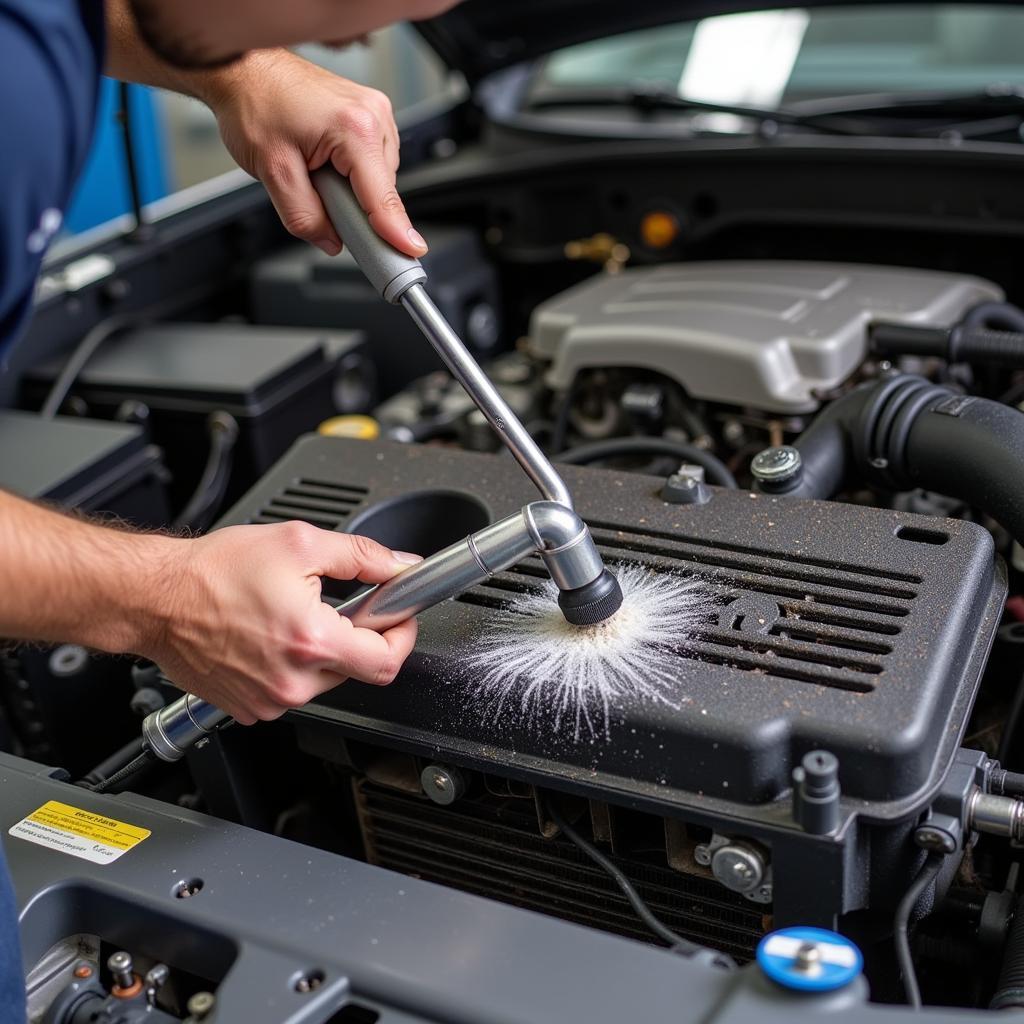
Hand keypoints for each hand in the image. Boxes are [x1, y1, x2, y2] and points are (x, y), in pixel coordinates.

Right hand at [143, 522, 420, 723]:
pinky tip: (269, 638)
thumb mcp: (300, 543)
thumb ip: (362, 555)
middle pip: (357, 670)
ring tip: (291, 618)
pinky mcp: (250, 709)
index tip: (396, 617)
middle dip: (355, 637)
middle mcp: (293, 681)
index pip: (387, 662)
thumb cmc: (214, 571)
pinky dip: (291, 666)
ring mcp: (269, 701)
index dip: (401, 636)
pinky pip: (291, 690)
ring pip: (324, 681)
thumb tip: (400, 566)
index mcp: (311, 642)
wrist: (157, 598)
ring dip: (321, 651)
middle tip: (335, 606)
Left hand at [208, 49, 427, 257]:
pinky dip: (352, 171)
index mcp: (355, 128)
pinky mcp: (370, 113)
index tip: (412, 251)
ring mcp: (375, 112)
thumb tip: (329, 241)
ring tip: (316, 168)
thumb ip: (303, 216)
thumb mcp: (272, 171)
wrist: (245, 69)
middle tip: (316, 194)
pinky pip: (371, 161)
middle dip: (355, 205)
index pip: (382, 196)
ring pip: (378, 178)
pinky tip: (325, 160)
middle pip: (381, 190)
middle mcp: (373, 115)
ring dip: (352, 187)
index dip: (396, 230)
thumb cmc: (255, 103)